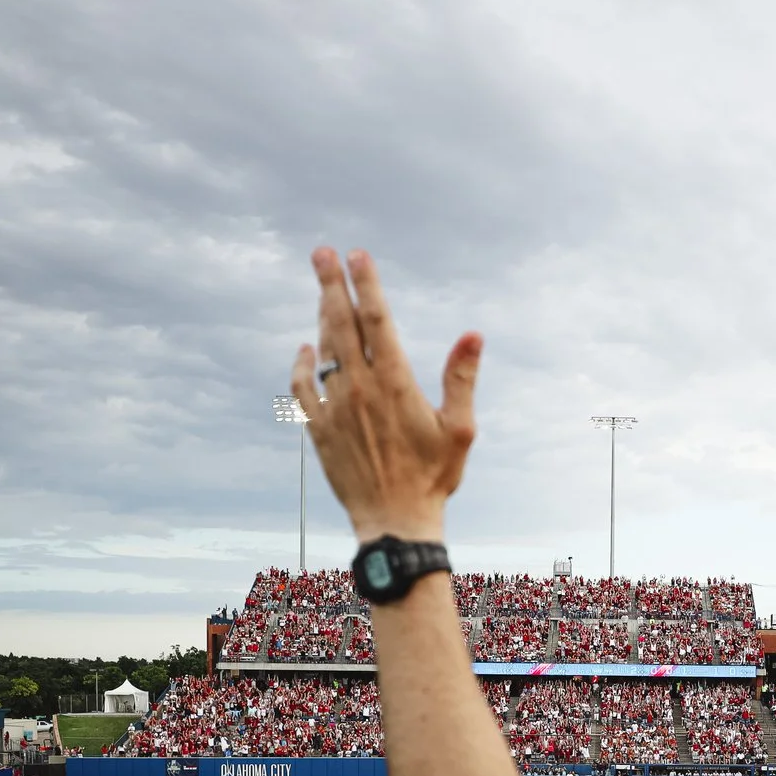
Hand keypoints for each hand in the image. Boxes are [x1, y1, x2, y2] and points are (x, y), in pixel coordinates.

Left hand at [289, 248, 482, 542]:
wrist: (394, 522)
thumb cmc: (433, 478)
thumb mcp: (460, 429)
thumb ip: (461, 379)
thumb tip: (473, 336)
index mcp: (395, 383)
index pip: (377, 320)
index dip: (366, 284)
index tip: (358, 256)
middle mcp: (360, 389)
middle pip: (342, 324)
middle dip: (331, 284)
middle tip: (321, 253)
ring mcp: (335, 408)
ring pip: (324, 350)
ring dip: (322, 316)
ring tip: (322, 289)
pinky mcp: (319, 429)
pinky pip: (303, 388)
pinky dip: (303, 365)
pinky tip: (307, 349)